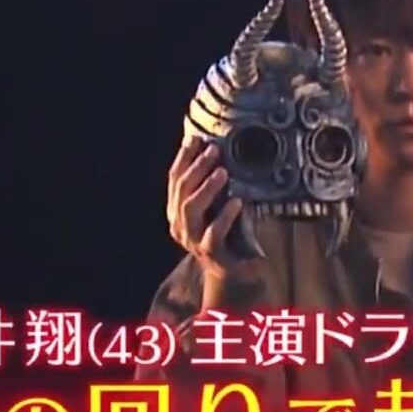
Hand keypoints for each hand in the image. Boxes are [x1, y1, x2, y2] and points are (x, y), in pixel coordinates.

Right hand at [167, 137, 241, 279]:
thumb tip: (214, 148)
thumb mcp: (217, 205)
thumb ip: (212, 185)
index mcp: (177, 211)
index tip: (195, 138)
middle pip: (181, 192)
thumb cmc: (227, 233)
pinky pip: (213, 233)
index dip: (183, 158)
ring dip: (207, 188)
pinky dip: (225, 216)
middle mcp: (179, 225)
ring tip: (223, 172)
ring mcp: (192, 241)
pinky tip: (237, 202)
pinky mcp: (211, 255)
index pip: (175, 180)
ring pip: (191, 210)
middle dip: (196, 167)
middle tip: (214, 150)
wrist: (234, 273)